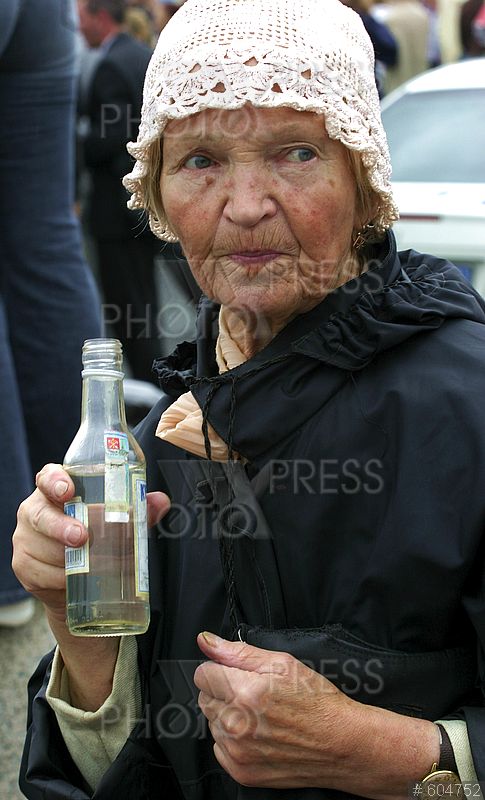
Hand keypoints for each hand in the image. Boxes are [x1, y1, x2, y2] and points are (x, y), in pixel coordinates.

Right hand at [12, 462, 169, 623]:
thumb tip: (160, 502)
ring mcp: (26, 538)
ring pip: (44, 548)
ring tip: (95, 562)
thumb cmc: (95, 536)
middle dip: (61, 526)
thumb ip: (138, 510)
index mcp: (55, 490)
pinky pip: (42, 573)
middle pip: (41, 515)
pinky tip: (76, 578)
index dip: (55, 481)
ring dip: (70, 558)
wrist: (76, 580)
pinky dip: (62, 578)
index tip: (67, 490)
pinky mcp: (24, 565)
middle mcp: (35, 510)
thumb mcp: (116, 521)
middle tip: (82, 537)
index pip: (48, 477)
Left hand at [194, 633, 440, 797]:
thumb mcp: (283, 663)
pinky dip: (233, 741)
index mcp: (246, 692)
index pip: (202, 675)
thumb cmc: (317, 700)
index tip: (237, 674)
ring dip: (228, 716)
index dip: (220, 670)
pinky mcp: (242, 772)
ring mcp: (238, 752)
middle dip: (224, 692)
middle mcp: (237, 724)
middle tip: (254, 694)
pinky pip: (219, 749)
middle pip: (204, 698)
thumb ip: (238, 652)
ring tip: (260, 715)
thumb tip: (206, 641)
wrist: (343, 744)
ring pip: (212, 723)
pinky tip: (259, 734)